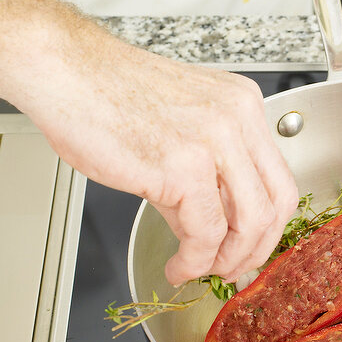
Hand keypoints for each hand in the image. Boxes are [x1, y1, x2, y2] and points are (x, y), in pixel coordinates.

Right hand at [0, 0, 298, 284]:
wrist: (63, 71)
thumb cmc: (105, 92)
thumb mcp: (177, 125)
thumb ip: (204, 175)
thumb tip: (210, 228)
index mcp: (242, 105)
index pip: (278, 177)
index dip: (269, 225)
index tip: (249, 247)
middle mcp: (237, 119)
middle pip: (277, 202)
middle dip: (257, 248)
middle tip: (231, 268)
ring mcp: (214, 141)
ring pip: (251, 222)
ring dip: (228, 260)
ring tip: (201, 269)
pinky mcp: (183, 167)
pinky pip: (205, 232)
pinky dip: (195, 261)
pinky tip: (178, 265)